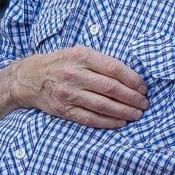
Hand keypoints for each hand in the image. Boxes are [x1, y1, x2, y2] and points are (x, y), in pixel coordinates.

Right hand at [8, 47, 147, 128]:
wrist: (30, 78)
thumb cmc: (61, 64)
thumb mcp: (79, 52)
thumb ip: (101, 61)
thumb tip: (131, 77)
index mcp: (81, 56)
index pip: (114, 69)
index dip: (133, 80)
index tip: (143, 87)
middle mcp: (74, 74)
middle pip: (111, 88)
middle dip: (132, 98)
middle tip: (144, 103)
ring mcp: (68, 93)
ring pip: (103, 105)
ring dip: (124, 111)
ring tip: (137, 114)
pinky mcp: (64, 110)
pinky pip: (90, 118)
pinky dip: (108, 122)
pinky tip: (121, 122)